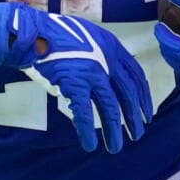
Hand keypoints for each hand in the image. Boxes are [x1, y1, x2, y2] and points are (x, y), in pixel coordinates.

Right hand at [0, 3, 152, 153]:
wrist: (33, 32)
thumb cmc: (56, 34)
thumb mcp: (89, 35)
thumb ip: (102, 53)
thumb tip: (109, 74)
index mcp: (113, 47)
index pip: (136, 77)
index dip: (143, 98)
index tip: (147, 114)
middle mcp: (107, 60)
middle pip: (127, 95)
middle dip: (134, 118)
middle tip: (137, 135)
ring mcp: (91, 73)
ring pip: (110, 108)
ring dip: (114, 130)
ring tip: (115, 147)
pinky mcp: (73, 84)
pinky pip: (84, 114)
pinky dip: (87, 132)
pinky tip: (89, 145)